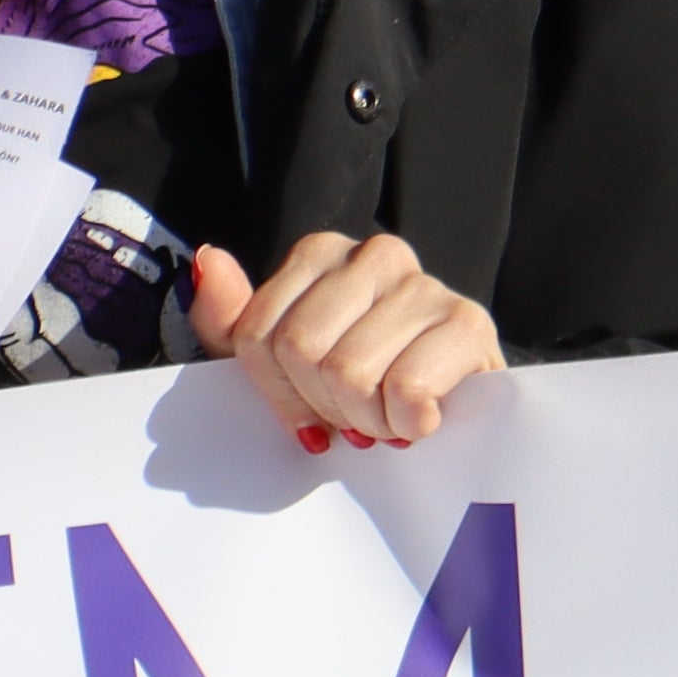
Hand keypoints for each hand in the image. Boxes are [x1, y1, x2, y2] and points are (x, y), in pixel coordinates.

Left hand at [192, 231, 501, 450]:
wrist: (453, 413)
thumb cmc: (358, 385)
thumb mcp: (276, 362)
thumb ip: (230, 319)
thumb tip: (209, 260)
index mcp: (322, 253)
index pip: (260, 335)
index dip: (278, 394)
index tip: (307, 410)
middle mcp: (376, 254)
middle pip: (301, 350)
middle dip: (324, 405)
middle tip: (352, 418)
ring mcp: (426, 284)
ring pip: (350, 371)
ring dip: (367, 420)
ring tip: (386, 418)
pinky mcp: (468, 323)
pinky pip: (406, 388)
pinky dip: (406, 422)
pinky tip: (418, 418)